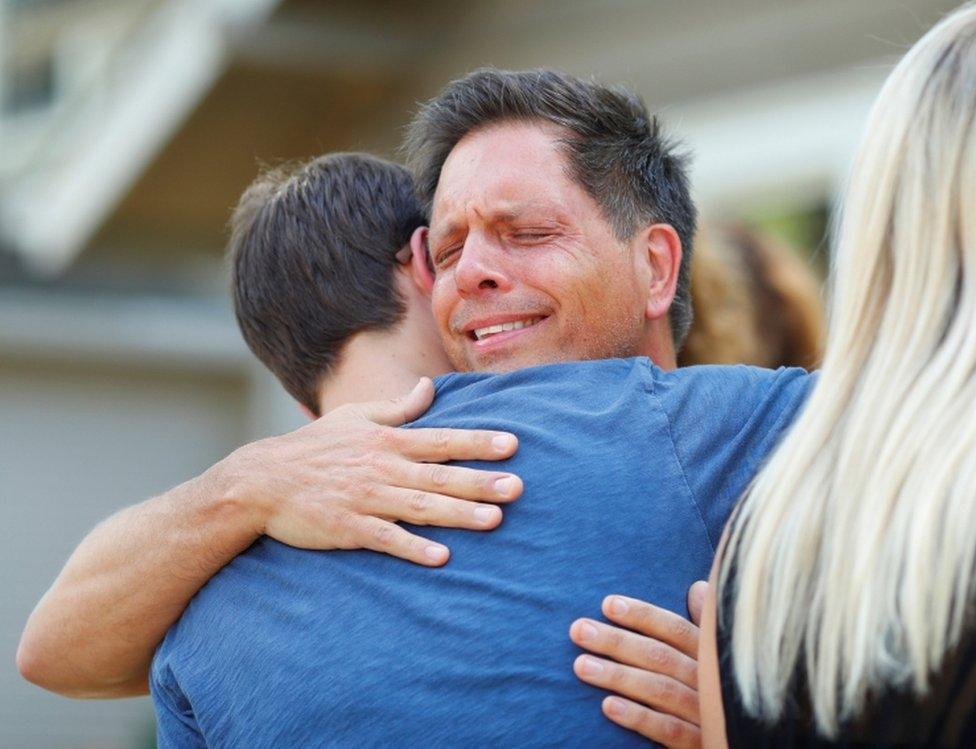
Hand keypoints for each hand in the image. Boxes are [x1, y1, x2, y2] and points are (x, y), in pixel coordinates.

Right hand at [220, 378, 522, 565]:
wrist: (261, 480)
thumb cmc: (313, 448)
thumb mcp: (355, 418)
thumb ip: (398, 407)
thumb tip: (429, 387)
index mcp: (387, 441)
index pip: (442, 440)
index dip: (478, 442)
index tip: (513, 444)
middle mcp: (382, 468)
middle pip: (439, 476)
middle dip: (481, 481)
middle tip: (519, 487)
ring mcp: (365, 498)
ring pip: (420, 507)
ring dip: (458, 514)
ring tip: (493, 521)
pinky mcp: (348, 528)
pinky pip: (386, 539)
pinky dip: (413, 547)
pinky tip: (441, 557)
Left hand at [569, 582, 708, 747]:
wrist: (740, 747)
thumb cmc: (720, 698)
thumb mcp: (719, 660)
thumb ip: (707, 626)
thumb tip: (698, 587)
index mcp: (711, 657)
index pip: (674, 629)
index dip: (642, 615)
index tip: (606, 604)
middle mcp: (711, 682)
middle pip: (660, 656)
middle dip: (617, 641)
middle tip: (578, 630)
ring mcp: (708, 715)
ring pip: (661, 690)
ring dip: (619, 676)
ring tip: (580, 665)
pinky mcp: (702, 744)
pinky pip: (670, 731)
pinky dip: (639, 717)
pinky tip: (608, 706)